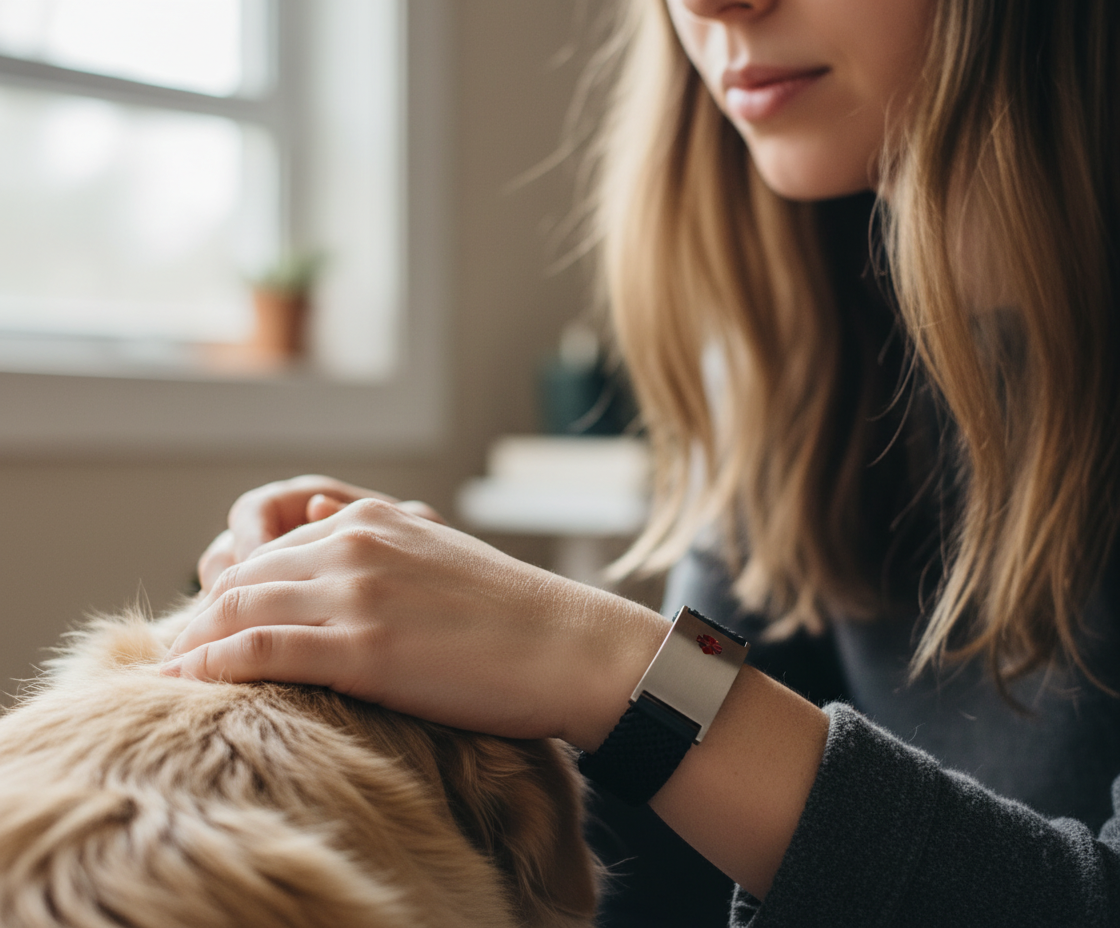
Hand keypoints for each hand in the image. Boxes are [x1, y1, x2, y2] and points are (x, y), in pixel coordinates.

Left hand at [167, 498, 666, 746]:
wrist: (568, 646)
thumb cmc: (511, 609)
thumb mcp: (436, 546)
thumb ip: (374, 529)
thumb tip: (315, 511)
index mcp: (372, 516)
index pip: (268, 545)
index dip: (229, 585)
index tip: (211, 618)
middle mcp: (355, 543)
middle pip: (244, 574)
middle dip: (203, 612)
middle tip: (181, 648)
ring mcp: (357, 594)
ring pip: (240, 608)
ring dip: (196, 639)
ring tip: (174, 668)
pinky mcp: (363, 649)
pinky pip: (261, 651)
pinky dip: (212, 665)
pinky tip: (188, 679)